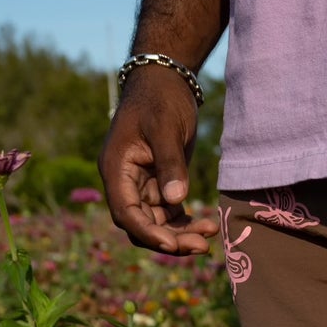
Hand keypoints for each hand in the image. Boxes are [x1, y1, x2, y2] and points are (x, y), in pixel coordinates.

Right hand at [98, 66, 219, 256]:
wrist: (166, 80)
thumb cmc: (161, 99)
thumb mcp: (166, 128)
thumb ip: (170, 164)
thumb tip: (176, 200)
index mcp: (115, 169)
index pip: (125, 212)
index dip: (147, 232)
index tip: (173, 245)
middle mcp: (124, 182)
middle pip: (141, 224)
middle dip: (169, 239)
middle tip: (202, 246)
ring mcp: (141, 184)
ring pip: (156, 223)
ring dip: (180, 234)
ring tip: (210, 234)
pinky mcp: (158, 183)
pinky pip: (168, 213)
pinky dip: (184, 222)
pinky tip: (207, 225)